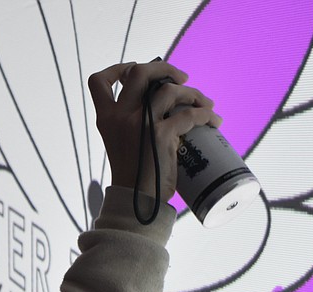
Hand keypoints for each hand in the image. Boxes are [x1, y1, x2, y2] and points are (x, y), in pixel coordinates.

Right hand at [88, 61, 221, 201]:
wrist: (137, 203)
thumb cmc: (135, 175)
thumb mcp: (123, 143)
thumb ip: (134, 121)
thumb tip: (166, 101)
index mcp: (106, 119)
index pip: (98, 82)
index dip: (118, 69)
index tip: (135, 70)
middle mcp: (119, 117)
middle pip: (139, 73)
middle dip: (164, 68)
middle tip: (181, 79)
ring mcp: (139, 124)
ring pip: (168, 89)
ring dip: (192, 93)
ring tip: (205, 104)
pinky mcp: (160, 135)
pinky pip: (189, 115)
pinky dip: (206, 115)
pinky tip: (214, 121)